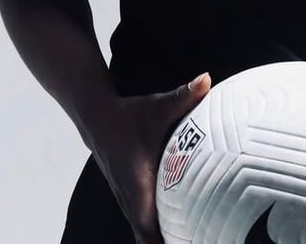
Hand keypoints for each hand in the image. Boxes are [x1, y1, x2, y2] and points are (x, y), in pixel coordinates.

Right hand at [87, 73, 211, 243]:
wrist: (98, 117)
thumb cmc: (130, 115)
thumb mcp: (158, 106)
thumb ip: (184, 96)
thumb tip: (207, 78)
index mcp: (138, 186)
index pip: (149, 229)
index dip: (163, 243)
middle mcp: (130, 198)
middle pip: (147, 239)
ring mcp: (127, 200)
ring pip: (143, 233)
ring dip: (160, 241)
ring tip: (189, 241)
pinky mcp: (129, 196)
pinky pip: (143, 223)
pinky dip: (155, 233)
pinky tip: (175, 233)